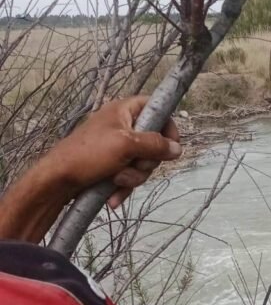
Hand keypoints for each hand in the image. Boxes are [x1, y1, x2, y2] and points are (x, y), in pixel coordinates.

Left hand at [48, 96, 181, 208]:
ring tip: (116, 179)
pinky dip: (125, 186)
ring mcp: (119, 148)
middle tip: (132, 165)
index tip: (171, 145)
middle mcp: (124, 127)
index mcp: (124, 111)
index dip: (167, 125)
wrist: (59, 179)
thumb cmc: (88, 155)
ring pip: (144, 164)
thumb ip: (155, 145)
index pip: (156, 108)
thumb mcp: (125, 146)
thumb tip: (178, 148)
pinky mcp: (115, 166)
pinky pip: (131, 176)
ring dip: (134, 177)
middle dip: (146, 162)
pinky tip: (113, 195)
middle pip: (154, 143)